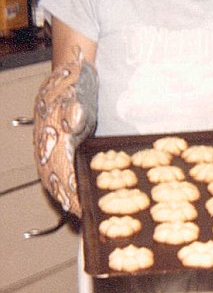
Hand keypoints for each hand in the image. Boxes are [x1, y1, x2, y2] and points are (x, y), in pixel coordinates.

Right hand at [33, 48, 97, 216]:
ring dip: (65, 194)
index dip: (71, 194)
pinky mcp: (56, 145)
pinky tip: (76, 189)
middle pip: (54, 182)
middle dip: (68, 201)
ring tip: (80, 210)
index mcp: (53, 139)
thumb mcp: (77, 97)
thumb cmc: (74, 87)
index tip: (83, 210)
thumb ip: (74, 112)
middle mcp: (48, 147)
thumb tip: (73, 125)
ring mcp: (49, 147)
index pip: (60, 175)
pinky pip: (58, 169)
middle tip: (85, 217)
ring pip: (53, 178)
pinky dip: (66, 183)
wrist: (68, 74)